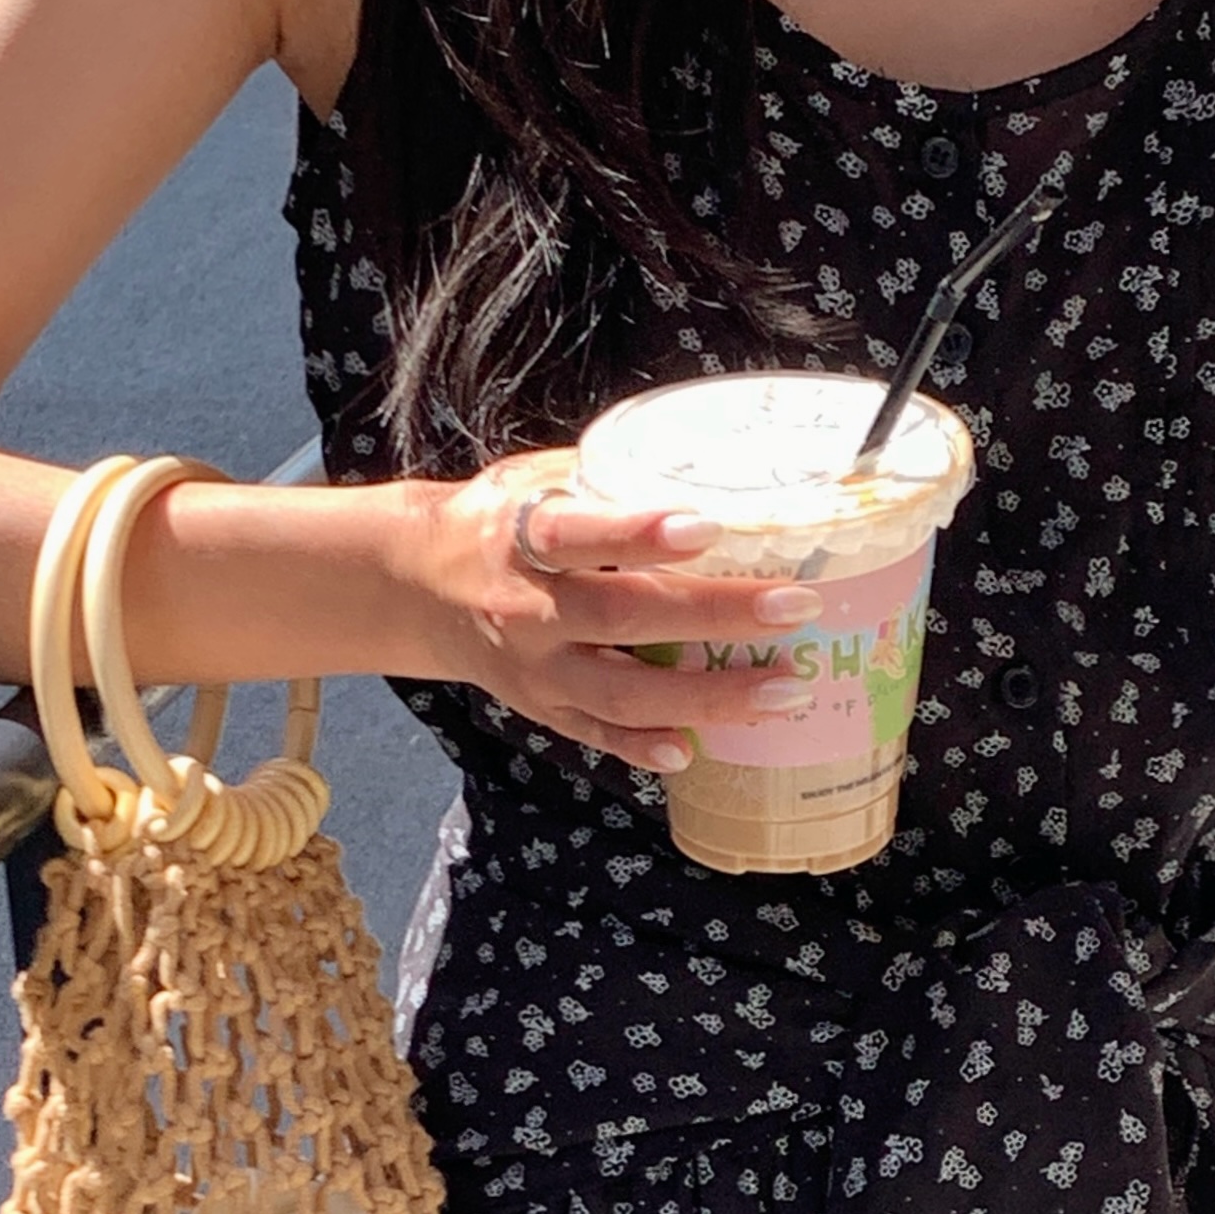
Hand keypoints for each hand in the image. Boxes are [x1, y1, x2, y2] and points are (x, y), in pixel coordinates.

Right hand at [398, 448, 828, 774]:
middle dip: (716, 615)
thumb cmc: (497, 521)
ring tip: (786, 691)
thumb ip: (607, 477)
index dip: (639, 534)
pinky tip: (694, 752)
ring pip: (623, 691)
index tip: (706, 527)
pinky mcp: (542, 708)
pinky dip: (643, 746)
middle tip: (797, 607)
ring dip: (709, 697)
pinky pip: (597, 733)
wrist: (417, 587)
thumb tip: (713, 462)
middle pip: (624, 615)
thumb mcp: (532, 479)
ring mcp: (536, 669)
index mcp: (521, 537)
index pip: (579, 534)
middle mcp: (527, 609)